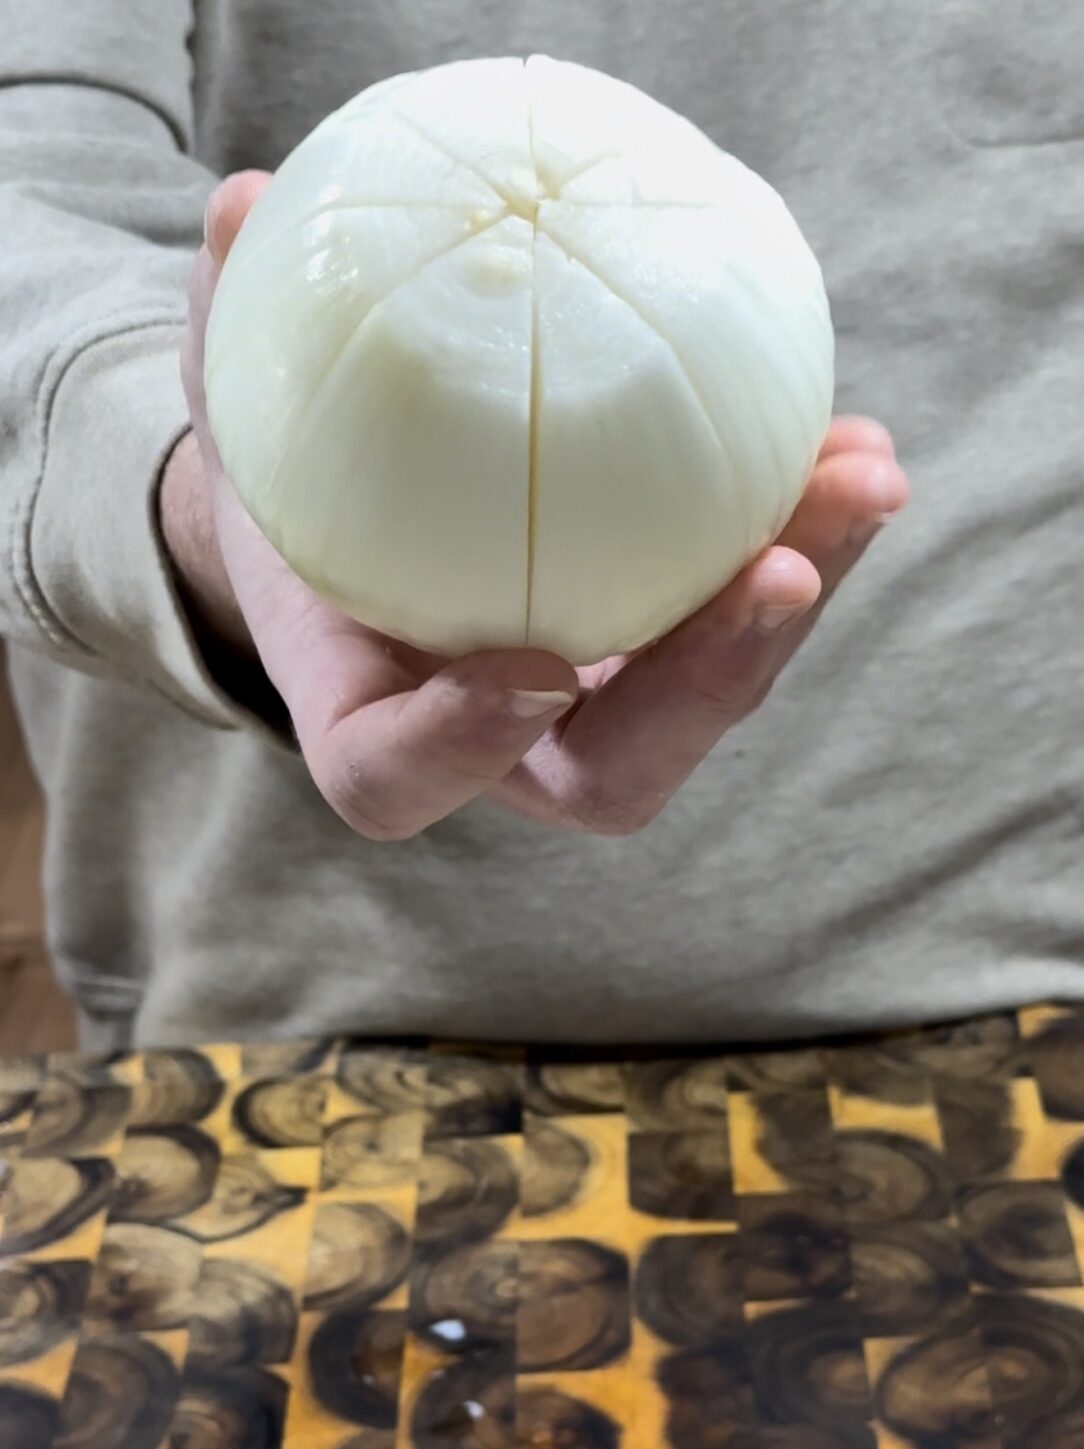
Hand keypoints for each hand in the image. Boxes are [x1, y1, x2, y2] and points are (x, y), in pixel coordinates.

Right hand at [170, 171, 908, 838]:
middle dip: (707, 687)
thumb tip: (248, 206)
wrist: (350, 525)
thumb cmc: (283, 478)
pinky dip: (806, 540)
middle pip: (614, 774)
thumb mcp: (236, 408)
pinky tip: (851, 446)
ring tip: (859, 478)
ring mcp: (591, 706)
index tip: (528, 671)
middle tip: (781, 574)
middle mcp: (498, 743)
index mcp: (365, 714)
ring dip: (797, 603)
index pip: (392, 780)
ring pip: (706, 705)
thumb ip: (229, 333)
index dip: (458, 748)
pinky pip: (744, 621)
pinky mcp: (661, 648)